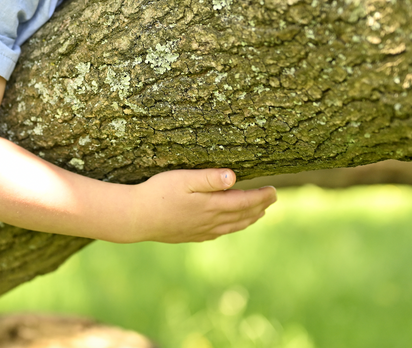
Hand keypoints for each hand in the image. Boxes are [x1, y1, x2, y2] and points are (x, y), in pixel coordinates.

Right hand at [126, 168, 275, 243]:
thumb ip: (209, 178)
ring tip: (258, 214)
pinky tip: (228, 227)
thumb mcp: (183, 179)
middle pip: (242, 215)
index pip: (245, 201)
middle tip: (272, 199)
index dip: (262, 197)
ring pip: (232, 226)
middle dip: (260, 207)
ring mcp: (201, 230)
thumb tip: (234, 176)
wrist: (137, 218)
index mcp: (212, 205)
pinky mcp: (190, 235)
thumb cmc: (158, 193)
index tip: (275, 191)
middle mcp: (210, 221)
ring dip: (248, 219)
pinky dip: (230, 229)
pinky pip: (217, 233)